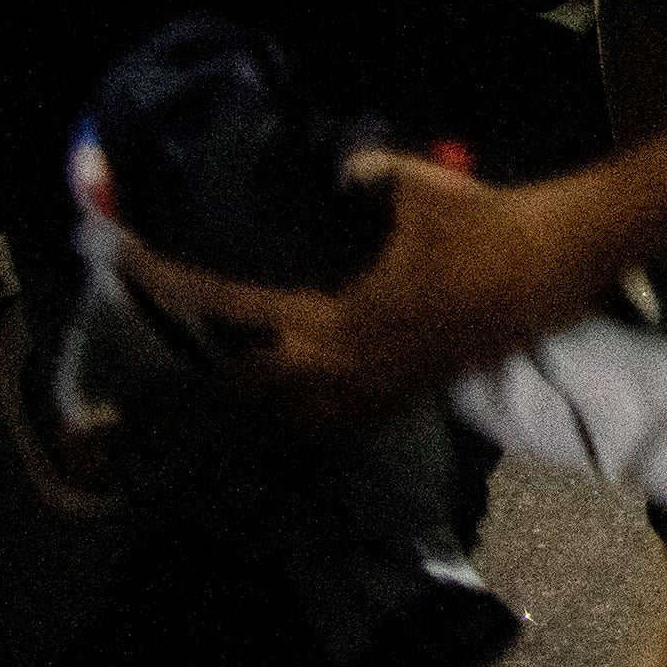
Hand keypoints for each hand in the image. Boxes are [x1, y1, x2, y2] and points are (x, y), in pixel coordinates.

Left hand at [98, 146, 608, 431]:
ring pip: (280, 437)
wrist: (553, 266)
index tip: (124, 260)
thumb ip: (361, 178)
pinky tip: (270, 492)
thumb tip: (335, 173)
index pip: (229, 300)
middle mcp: (340, 365)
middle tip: (113, 419)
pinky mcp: (400, 401)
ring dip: (229, 454)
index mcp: (333, 314)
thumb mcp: (414, 186)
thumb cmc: (483, 224)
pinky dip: (297, 469)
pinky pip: (333, 446)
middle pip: (235, 394)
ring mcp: (370, 391)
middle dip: (172, 405)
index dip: (171, 280)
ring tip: (178, 471)